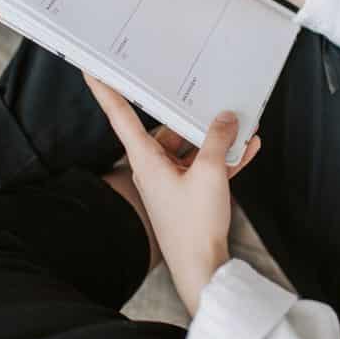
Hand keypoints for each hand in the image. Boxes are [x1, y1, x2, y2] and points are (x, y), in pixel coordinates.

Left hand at [84, 73, 260, 314]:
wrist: (202, 270)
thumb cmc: (195, 227)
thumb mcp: (211, 173)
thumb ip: (218, 140)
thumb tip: (225, 118)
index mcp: (145, 160)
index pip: (120, 115)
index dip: (105, 90)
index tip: (92, 68)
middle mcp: (152, 168)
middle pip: (167, 130)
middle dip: (192, 118)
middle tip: (210, 99)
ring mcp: (169, 182)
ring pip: (190, 148)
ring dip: (215, 139)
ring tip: (241, 127)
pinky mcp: (187, 194)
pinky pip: (203, 167)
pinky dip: (223, 158)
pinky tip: (247, 148)